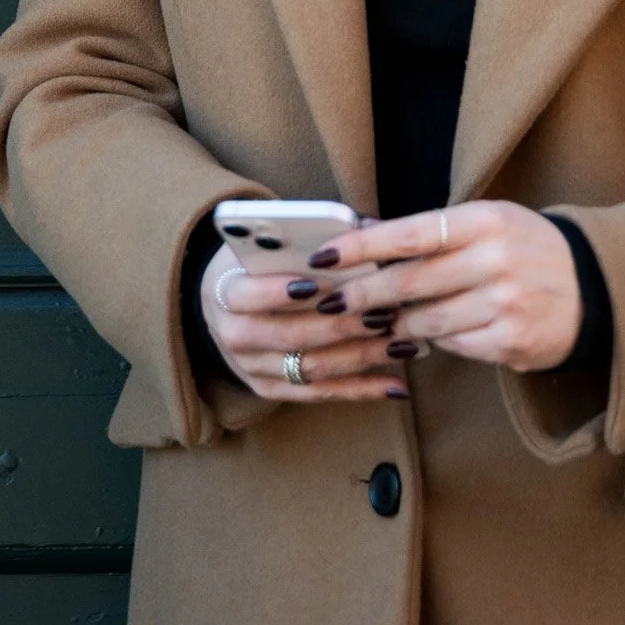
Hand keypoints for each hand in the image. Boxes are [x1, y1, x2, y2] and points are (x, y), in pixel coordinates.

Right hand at [196, 240, 411, 405]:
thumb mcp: (266, 243)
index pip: (248, 295)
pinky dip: (362, 390)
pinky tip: (397, 385)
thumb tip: (364, 230)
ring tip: (400, 342)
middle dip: (340, 325)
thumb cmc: (260, 263)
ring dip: (360, 357)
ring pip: (311, 368)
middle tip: (382, 312)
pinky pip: (321, 393)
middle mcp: (234, 336)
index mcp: (225, 291)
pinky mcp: (272, 390)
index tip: (321, 282)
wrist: (229, 304)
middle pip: (289, 335)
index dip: (282, 291)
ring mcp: (252, 368)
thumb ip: (306, 235)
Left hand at [304, 203, 582, 373]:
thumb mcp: (486, 222)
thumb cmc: (525, 247)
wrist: (593, 285)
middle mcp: (495, 260)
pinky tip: (421, 336)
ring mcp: (506, 303)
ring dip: (395, 324)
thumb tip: (362, 230)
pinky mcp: (513, 341)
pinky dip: (433, 341)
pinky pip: (455, 345)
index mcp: (484, 221)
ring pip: (428, 319)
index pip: (408, 233)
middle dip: (363, 295)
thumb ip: (430, 230)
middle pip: (411, 281)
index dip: (361, 247)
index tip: (323, 258)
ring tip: (374, 322)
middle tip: (330, 304)